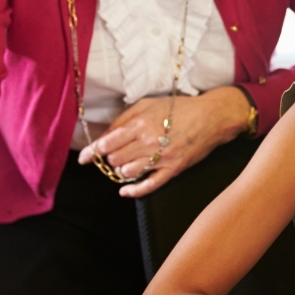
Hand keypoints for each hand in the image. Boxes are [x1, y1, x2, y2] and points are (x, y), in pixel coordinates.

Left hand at [77, 86, 250, 197]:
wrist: (211, 117)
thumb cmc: (180, 107)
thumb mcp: (149, 103)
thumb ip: (125, 118)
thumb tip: (107, 133)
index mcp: (140, 124)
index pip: (108, 142)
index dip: (92, 152)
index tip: (83, 159)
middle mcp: (148, 142)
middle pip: (115, 159)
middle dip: (110, 159)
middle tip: (114, 155)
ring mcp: (161, 158)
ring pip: (128, 172)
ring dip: (121, 170)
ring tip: (125, 164)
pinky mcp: (173, 169)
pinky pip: (149, 185)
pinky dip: (134, 191)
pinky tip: (125, 191)